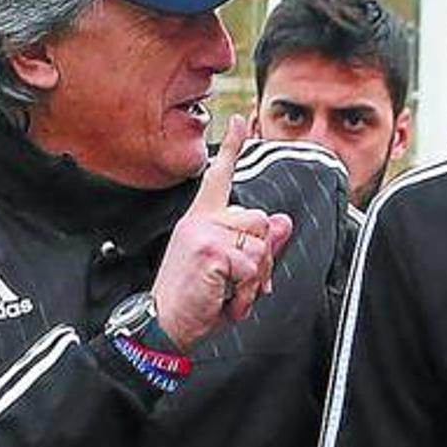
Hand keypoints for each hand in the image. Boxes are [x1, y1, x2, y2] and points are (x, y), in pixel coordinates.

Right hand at [150, 115, 294, 350]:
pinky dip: (248, 292)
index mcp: (201, 220)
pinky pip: (253, 267)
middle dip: (262, 258)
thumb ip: (257, 246)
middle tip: (238, 284)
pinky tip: (226, 301)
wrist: (163, 326)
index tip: (241, 121)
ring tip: (230, 293)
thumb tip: (284, 221)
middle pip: (261, 220)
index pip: (219, 178)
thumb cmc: (195, 300)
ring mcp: (204, 233)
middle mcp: (201, 220)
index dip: (233, 148)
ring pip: (261, 244)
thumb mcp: (231, 271)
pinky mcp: (211, 250)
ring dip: (256, 278)